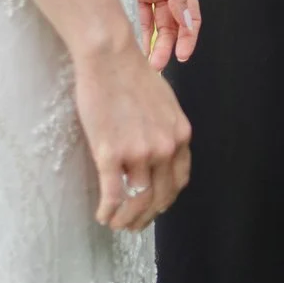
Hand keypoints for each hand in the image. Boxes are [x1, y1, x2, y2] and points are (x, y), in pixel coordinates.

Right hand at [73, 23, 191, 230]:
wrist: (110, 57)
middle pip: (160, 198)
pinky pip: (113, 195)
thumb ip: (165, 131)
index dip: (165, 200)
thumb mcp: (165, 104)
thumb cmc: (132, 74)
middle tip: (133, 225)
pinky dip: (108, 211)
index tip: (154, 207)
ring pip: (137, 202)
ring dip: (126, 219)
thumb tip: (158, 151)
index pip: (178, 181)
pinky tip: (102, 215)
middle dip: (146, 217)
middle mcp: (165, 148)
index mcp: (180, 136)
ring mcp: (139, 153)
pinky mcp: (111, 153)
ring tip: (116, 224)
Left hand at [127, 0, 199, 65]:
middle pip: (170, 25)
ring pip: (151, 24)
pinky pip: (133, 15)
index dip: (188, 37)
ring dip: (149, 43)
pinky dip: (133, 30)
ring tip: (143, 61)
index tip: (182, 56)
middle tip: (157, 65)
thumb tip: (188, 21)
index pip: (190, 16)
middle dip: (165, 46)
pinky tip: (130, 43)